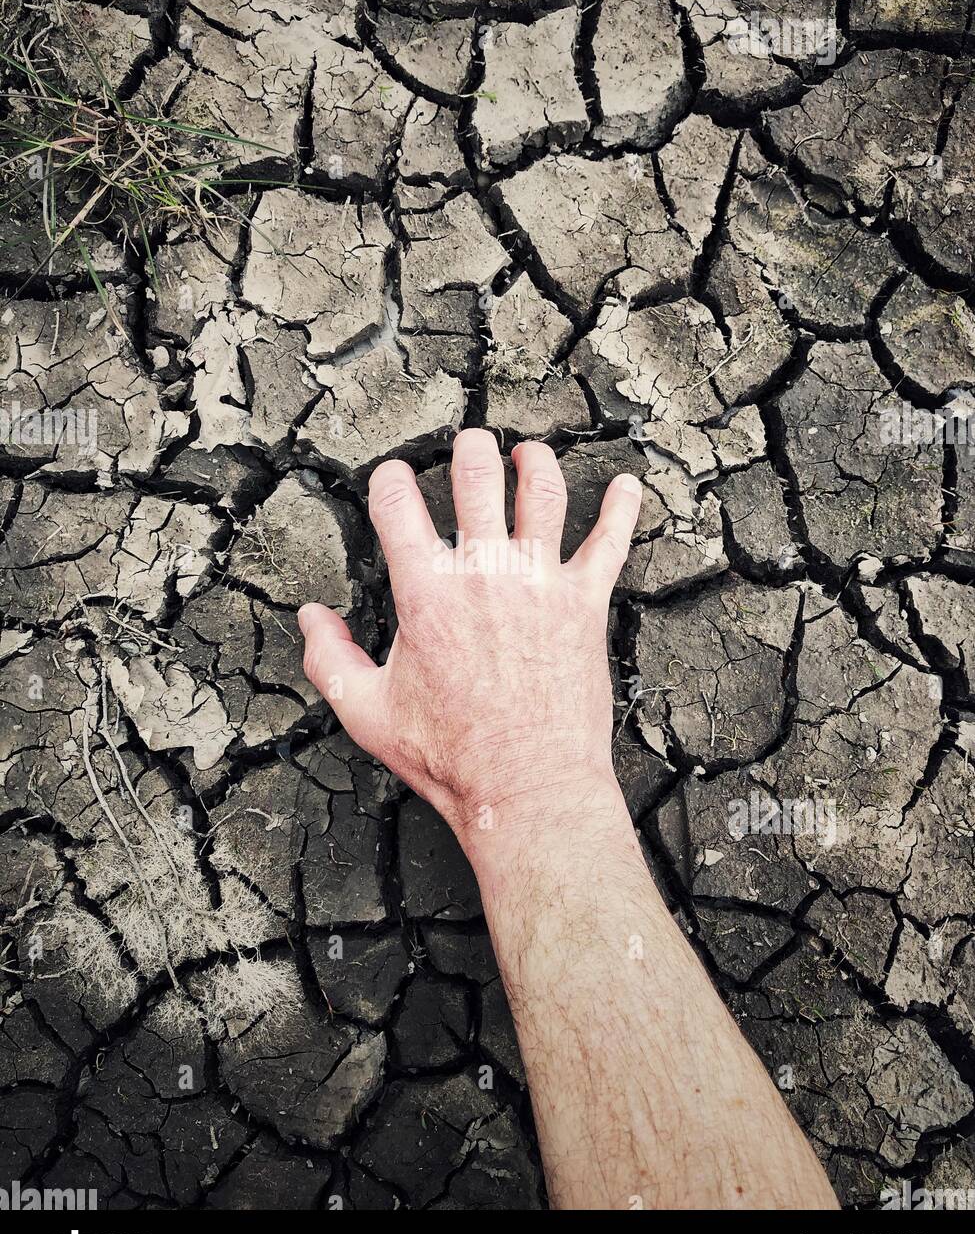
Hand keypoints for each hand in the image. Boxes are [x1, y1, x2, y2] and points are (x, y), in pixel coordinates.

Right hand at [298, 429, 642, 860]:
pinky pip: (610, 541)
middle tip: (468, 445)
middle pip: (476, 475)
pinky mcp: (585, 604)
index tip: (391, 479)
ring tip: (529, 454)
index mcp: (426, 591)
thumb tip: (314, 617)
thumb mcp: (366, 712)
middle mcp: (485, 572)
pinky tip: (626, 487)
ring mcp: (540, 582)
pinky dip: (621, 509)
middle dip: (468, 449)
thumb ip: (330, 658)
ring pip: (542, 492)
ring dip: (534, 462)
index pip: (397, 504)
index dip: (388, 480)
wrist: (527, 788)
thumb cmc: (448, 756)